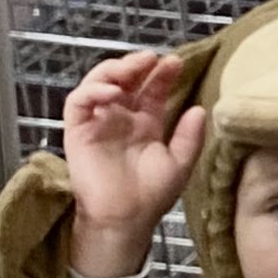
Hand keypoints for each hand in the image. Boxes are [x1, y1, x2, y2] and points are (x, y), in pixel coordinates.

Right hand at [60, 51, 207, 277]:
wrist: (126, 220)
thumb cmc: (151, 196)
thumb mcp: (179, 163)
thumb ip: (189, 136)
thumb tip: (199, 109)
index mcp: (145, 124)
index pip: (151, 89)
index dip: (161, 74)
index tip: (175, 62)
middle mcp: (121, 119)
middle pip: (125, 80)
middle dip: (137, 64)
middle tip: (151, 58)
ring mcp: (98, 123)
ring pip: (98, 84)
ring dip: (113, 70)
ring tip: (132, 68)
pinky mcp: (77, 131)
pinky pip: (78, 103)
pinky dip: (92, 91)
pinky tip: (112, 91)